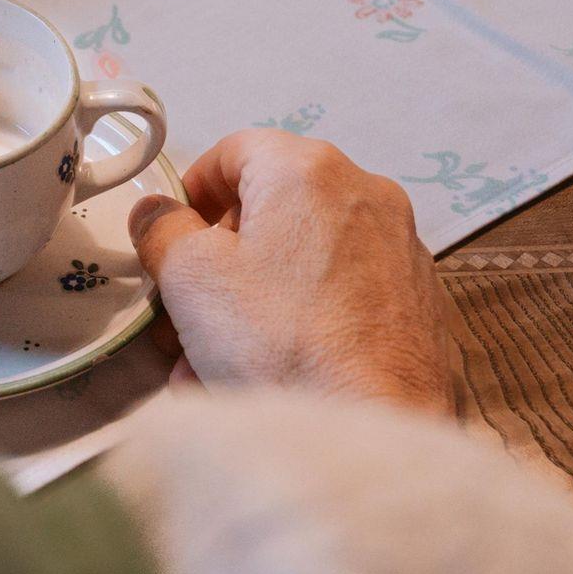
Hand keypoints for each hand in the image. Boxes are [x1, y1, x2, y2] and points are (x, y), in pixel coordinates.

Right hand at [128, 130, 449, 413]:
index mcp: (307, 171)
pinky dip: (298, 321)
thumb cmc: (276, 338)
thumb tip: (156, 212)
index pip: (234, 149)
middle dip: (218, 258)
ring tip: (218, 360)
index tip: (169, 239)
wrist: (376, 424)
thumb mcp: (190, 276)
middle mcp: (365, 193)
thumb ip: (162, 230)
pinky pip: (338, 295)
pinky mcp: (416, 300)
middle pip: (271, 207)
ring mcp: (399, 247)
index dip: (190, 190)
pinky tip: (272, 373)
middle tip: (185, 309)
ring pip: (301, 258)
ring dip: (250, 299)